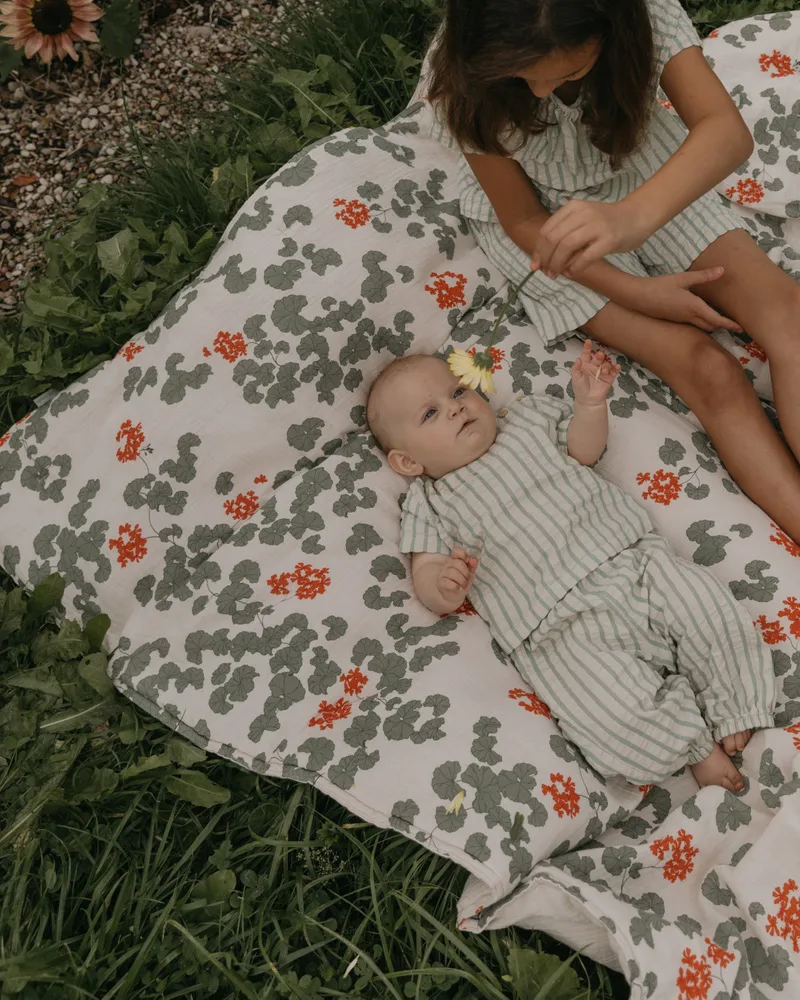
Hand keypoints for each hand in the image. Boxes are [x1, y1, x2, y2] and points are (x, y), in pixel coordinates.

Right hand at [437, 547, 477, 602]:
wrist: (455, 596)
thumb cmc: (462, 582)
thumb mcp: (470, 573)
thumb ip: (472, 565)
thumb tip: (474, 559)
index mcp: (455, 560)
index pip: (456, 551)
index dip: (463, 555)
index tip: (467, 561)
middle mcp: (447, 565)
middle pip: (458, 563)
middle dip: (466, 572)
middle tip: (466, 579)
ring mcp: (443, 574)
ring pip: (453, 573)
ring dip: (462, 581)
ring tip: (463, 585)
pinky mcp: (440, 583)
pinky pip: (448, 582)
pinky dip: (456, 586)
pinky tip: (459, 589)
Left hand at [532, 200, 647, 277]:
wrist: (637, 216)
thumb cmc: (607, 222)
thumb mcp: (582, 220)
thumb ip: (565, 233)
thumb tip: (545, 258)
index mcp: (573, 208)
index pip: (547, 230)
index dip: (538, 250)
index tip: (536, 265)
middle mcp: (583, 214)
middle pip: (553, 239)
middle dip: (546, 259)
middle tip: (547, 273)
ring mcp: (597, 226)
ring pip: (566, 246)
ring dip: (557, 264)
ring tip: (556, 274)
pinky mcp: (609, 239)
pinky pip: (585, 257)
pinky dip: (575, 268)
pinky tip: (573, 273)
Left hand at [571, 340, 619, 404]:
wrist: (588, 400)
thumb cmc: (580, 388)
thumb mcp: (575, 378)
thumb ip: (576, 368)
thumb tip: (578, 358)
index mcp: (586, 365)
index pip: (587, 354)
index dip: (587, 348)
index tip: (588, 341)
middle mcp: (594, 366)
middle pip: (598, 358)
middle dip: (599, 356)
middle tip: (600, 355)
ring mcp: (602, 372)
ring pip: (606, 364)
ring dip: (606, 365)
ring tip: (603, 371)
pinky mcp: (609, 378)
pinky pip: (614, 371)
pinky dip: (616, 368)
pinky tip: (617, 367)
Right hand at [626, 268, 742, 332]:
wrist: (637, 297)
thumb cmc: (659, 286)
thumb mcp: (683, 278)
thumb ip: (703, 276)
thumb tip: (722, 270)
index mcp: (694, 307)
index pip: (716, 319)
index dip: (730, 324)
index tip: (741, 328)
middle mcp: (688, 316)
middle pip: (710, 326)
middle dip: (723, 326)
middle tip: (734, 326)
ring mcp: (680, 319)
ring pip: (701, 326)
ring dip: (712, 325)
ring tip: (721, 322)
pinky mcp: (673, 318)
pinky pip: (692, 323)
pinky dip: (701, 322)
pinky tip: (701, 316)